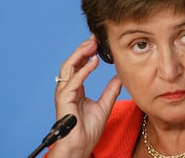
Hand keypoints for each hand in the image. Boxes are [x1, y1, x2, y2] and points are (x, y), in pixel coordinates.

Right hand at [47, 36, 121, 157]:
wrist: (81, 146)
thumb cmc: (89, 129)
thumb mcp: (105, 105)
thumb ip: (111, 90)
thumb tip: (119, 77)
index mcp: (76, 89)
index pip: (80, 66)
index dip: (88, 54)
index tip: (98, 43)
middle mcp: (69, 88)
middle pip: (73, 63)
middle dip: (83, 49)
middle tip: (95, 38)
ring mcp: (65, 93)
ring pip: (69, 67)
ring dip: (81, 54)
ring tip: (93, 44)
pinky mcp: (64, 99)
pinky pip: (73, 81)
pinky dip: (83, 70)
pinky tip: (93, 61)